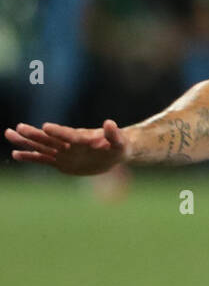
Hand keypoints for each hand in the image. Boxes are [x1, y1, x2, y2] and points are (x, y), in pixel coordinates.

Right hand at [6, 120, 127, 174]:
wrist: (115, 152)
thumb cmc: (119, 146)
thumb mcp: (120, 142)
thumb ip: (114, 134)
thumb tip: (110, 123)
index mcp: (83, 139)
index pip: (69, 135)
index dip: (59, 132)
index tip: (46, 127)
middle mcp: (69, 144)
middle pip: (50, 139)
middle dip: (34, 134)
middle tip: (18, 128)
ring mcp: (63, 152)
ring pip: (42, 147)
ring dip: (26, 142)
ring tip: (9, 133)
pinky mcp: (61, 162)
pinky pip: (43, 159)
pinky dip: (30, 157)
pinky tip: (16, 154)